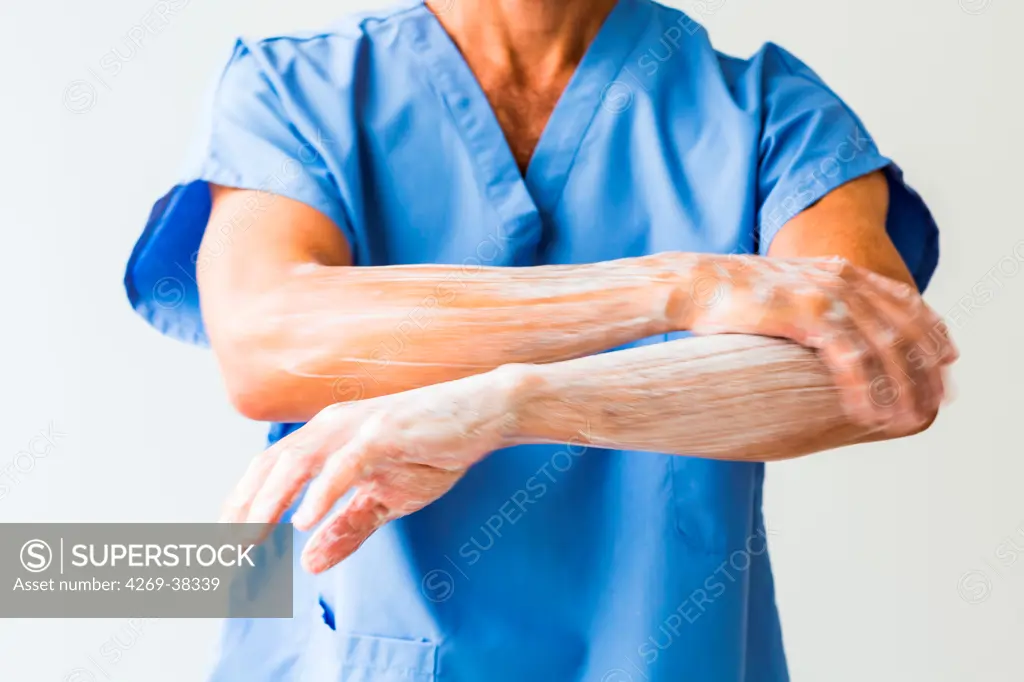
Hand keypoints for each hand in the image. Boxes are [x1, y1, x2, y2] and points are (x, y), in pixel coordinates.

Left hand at [219, 367, 521, 572]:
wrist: (481, 415)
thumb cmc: (433, 450)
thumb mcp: (386, 500)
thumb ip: (347, 528)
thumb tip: (308, 562)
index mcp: (325, 440)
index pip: (270, 472)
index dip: (242, 507)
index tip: (220, 547)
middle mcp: (331, 427)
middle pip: (272, 468)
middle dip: (243, 512)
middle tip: (222, 554)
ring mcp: (356, 426)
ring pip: (298, 463)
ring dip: (269, 502)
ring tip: (248, 539)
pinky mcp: (385, 431)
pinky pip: (346, 463)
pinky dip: (322, 490)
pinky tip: (304, 519)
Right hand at [681, 255, 957, 431]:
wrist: (692, 283)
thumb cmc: (728, 295)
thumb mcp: (784, 290)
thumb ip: (812, 302)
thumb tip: (821, 331)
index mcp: (839, 271)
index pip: (904, 300)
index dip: (931, 330)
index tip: (947, 359)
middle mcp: (842, 280)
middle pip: (904, 326)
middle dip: (927, 368)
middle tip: (937, 402)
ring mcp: (827, 295)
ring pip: (885, 346)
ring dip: (901, 387)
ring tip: (908, 419)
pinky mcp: (808, 315)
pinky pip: (851, 359)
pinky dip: (865, 390)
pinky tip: (869, 415)